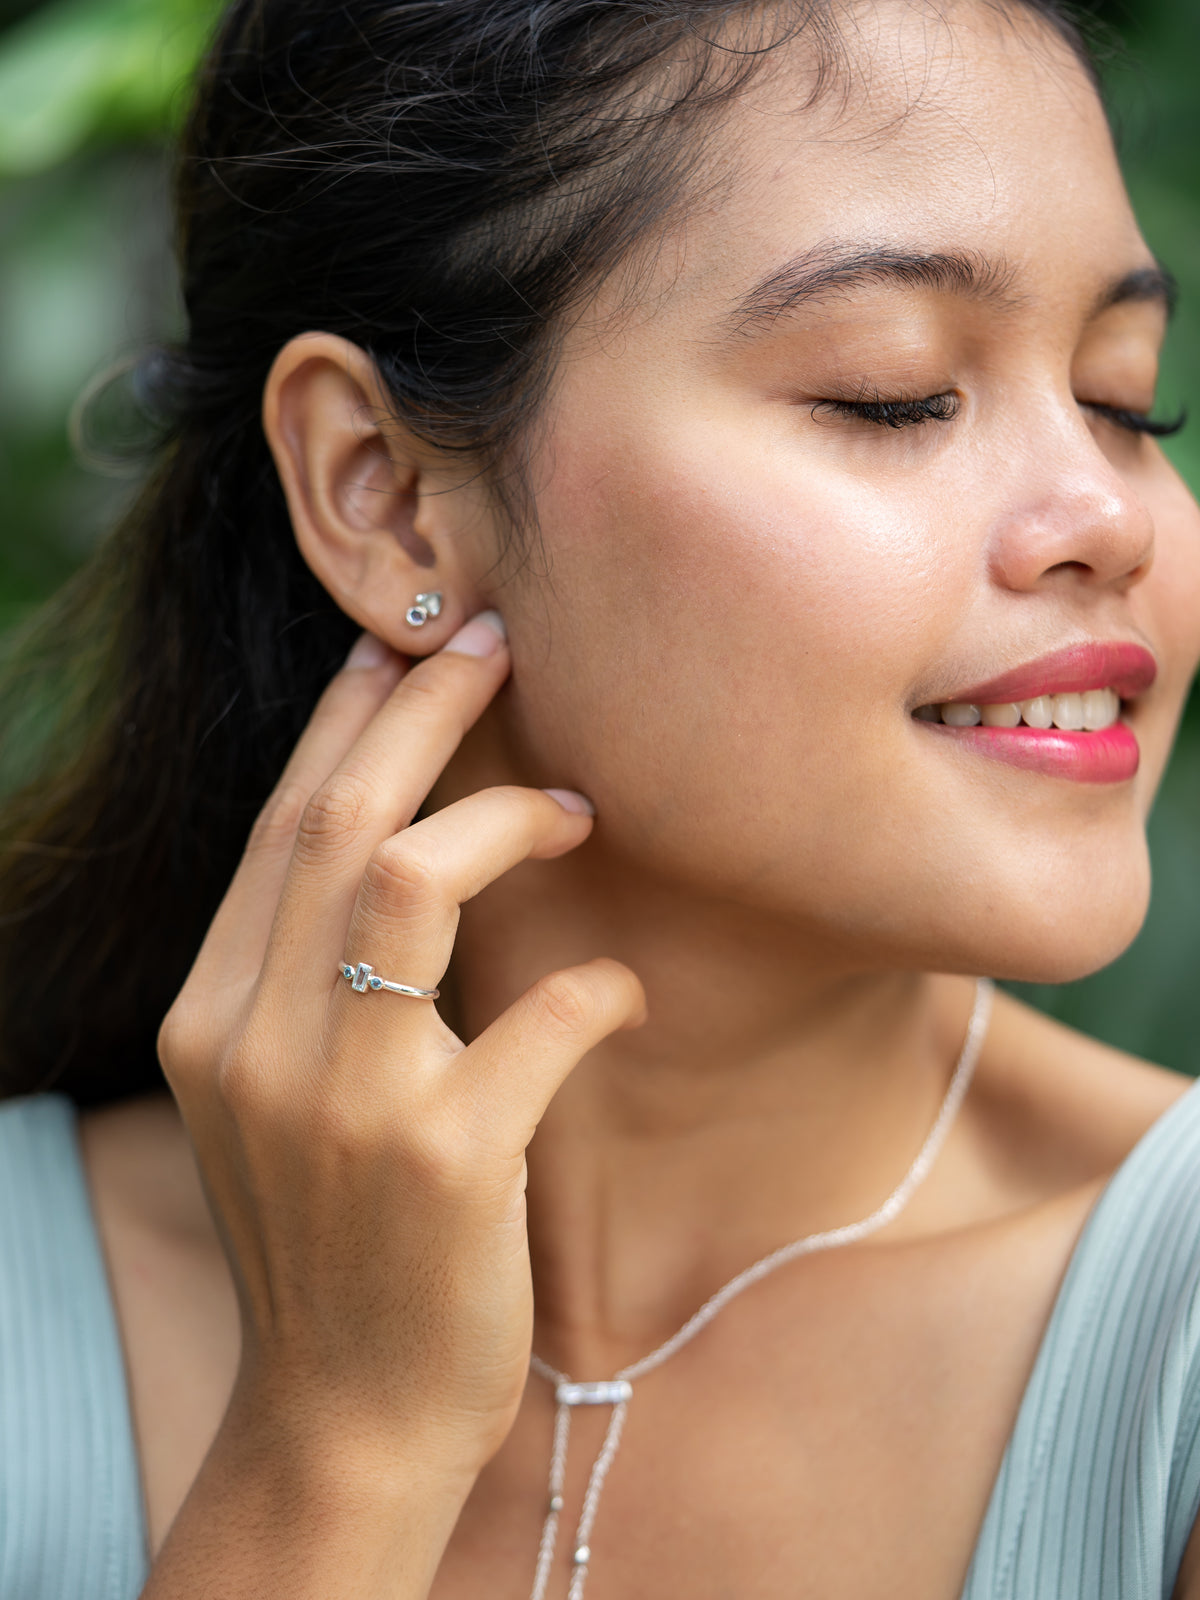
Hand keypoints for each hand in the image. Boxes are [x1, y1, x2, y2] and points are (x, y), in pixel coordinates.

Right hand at [155, 613, 644, 1578]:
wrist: (344, 1413)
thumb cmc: (336, 1241)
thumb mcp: (282, 1100)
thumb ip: (310, 984)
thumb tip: (399, 848)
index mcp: (211, 1018)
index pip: (277, 830)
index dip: (343, 725)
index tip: (396, 647)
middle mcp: (254, 1043)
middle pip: (334, 821)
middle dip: (421, 711)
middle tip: (493, 640)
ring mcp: (343, 1101)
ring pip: (407, 881)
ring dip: (504, 819)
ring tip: (578, 807)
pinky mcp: (443, 1159)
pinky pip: (539, 1016)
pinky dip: (595, 986)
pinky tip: (621, 990)